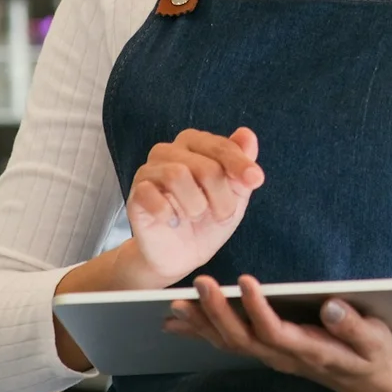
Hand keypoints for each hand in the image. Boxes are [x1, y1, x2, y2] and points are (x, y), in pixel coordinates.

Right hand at [123, 128, 263, 285]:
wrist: (179, 257)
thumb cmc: (207, 221)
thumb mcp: (234, 196)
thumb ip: (241, 166)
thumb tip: (247, 134)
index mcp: (196, 145)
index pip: (221, 146)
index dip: (240, 164)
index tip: (256, 180)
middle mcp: (170, 151)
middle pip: (204, 164)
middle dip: (220, 195)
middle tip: (221, 214)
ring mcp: (149, 171)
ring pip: (177, 175)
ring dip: (196, 205)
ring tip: (195, 216)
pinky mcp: (135, 194)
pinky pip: (151, 195)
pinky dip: (169, 213)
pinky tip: (173, 221)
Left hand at [166, 275, 391, 391]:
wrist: (368, 379)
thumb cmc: (372, 353)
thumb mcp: (375, 339)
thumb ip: (354, 326)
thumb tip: (332, 306)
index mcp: (311, 350)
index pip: (276, 331)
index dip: (258, 308)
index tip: (246, 279)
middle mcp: (285, 357)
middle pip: (243, 339)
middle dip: (218, 311)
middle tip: (200, 283)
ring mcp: (273, 356)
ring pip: (231, 343)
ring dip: (203, 324)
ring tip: (177, 305)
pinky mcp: (268, 350)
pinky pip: (230, 343)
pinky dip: (203, 332)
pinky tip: (182, 322)